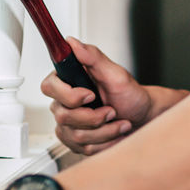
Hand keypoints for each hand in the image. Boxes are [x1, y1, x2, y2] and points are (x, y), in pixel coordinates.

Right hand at [41, 37, 152, 155]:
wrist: (141, 116)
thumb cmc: (129, 94)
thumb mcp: (115, 73)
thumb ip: (93, 57)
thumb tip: (72, 42)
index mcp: (69, 80)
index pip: (49, 87)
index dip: (68, 95)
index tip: (90, 95)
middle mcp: (64, 102)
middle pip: (63, 115)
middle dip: (94, 117)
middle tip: (112, 110)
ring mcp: (68, 123)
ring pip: (75, 134)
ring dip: (104, 130)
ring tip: (119, 122)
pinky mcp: (74, 140)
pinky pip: (83, 147)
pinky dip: (105, 142)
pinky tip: (114, 133)